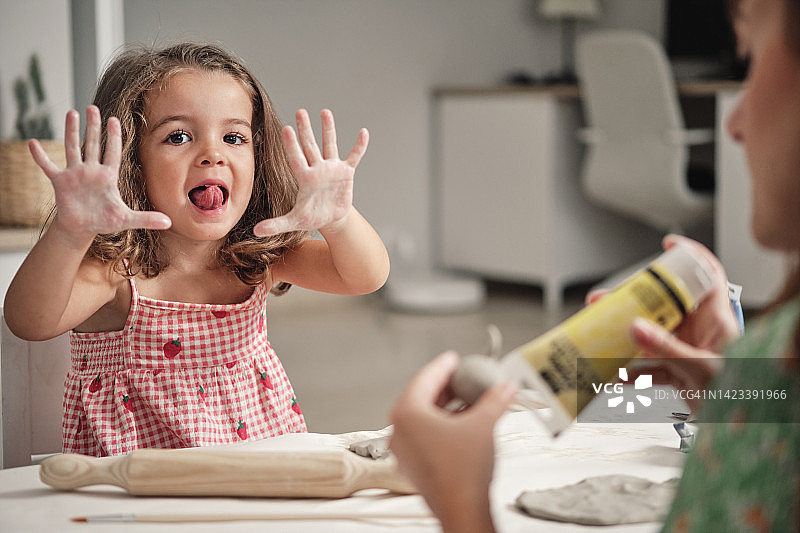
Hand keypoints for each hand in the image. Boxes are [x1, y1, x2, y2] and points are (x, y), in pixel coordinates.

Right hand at [29, 105, 170, 245]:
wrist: (82, 229)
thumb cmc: (104, 221)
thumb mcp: (126, 219)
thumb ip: (146, 218)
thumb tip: (168, 222)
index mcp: (108, 176)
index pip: (113, 152)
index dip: (114, 137)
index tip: (115, 119)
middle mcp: (91, 171)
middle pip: (92, 144)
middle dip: (93, 126)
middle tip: (93, 107)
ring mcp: (75, 174)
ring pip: (72, 148)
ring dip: (71, 132)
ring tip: (71, 112)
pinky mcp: (60, 182)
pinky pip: (48, 166)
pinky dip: (40, 156)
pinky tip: (33, 143)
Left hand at [253, 109, 367, 236]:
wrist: (331, 218)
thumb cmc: (312, 217)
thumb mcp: (294, 222)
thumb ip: (276, 225)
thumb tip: (256, 232)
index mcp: (304, 178)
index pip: (296, 158)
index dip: (292, 145)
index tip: (286, 128)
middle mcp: (317, 169)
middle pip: (310, 146)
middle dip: (305, 129)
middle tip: (300, 112)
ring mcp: (332, 168)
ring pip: (330, 145)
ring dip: (328, 130)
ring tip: (325, 112)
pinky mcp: (346, 172)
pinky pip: (354, 156)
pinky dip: (359, 146)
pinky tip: (364, 132)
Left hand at [390, 351, 515, 532]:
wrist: (462, 508)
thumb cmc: (462, 471)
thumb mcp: (483, 424)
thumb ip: (495, 400)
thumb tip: (505, 389)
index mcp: (407, 414)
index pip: (424, 378)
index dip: (443, 366)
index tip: (453, 359)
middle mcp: (398, 431)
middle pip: (420, 398)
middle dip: (444, 387)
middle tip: (461, 378)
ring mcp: (403, 451)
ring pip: (421, 419)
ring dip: (444, 408)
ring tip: (466, 401)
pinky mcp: (413, 466)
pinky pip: (423, 437)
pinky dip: (441, 427)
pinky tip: (461, 426)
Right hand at [587, 235, 740, 409]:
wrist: (744, 427)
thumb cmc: (740, 394)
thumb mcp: (701, 369)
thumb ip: (667, 350)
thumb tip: (636, 328)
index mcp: (716, 320)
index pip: (707, 275)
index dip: (690, 256)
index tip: (667, 245)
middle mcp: (700, 331)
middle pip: (665, 304)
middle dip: (634, 302)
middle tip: (608, 301)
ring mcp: (687, 351)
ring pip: (652, 336)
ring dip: (626, 339)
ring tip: (602, 337)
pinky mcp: (678, 373)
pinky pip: (649, 367)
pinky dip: (631, 372)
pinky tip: (617, 376)